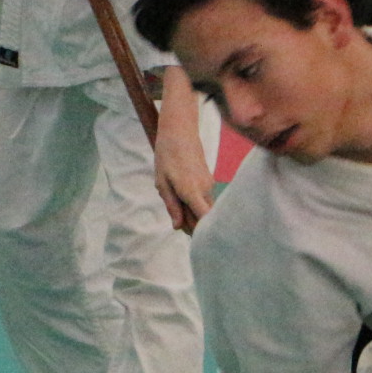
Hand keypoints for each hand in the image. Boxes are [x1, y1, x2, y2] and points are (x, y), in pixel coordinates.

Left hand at [153, 113, 215, 232]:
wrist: (179, 131)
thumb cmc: (166, 156)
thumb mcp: (162, 183)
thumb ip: (172, 206)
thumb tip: (178, 227)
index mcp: (191, 191)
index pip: (204, 220)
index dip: (200, 233)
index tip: (194, 241)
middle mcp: (204, 190)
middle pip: (205, 218)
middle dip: (193, 226)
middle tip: (177, 222)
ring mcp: (209, 185)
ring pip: (204, 209)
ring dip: (192, 213)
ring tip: (175, 201)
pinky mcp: (208, 180)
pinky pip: (203, 199)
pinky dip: (194, 203)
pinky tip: (180, 193)